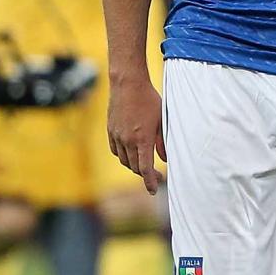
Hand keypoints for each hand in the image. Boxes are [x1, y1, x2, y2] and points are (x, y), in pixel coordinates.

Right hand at [106, 73, 165, 192]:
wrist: (128, 84)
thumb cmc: (149, 100)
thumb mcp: (161, 120)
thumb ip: (162, 141)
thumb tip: (164, 159)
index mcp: (142, 139)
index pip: (145, 168)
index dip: (149, 181)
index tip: (154, 190)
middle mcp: (127, 140)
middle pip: (134, 167)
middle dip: (144, 175)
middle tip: (155, 176)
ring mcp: (117, 136)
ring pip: (124, 160)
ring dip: (134, 166)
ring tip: (144, 165)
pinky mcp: (110, 131)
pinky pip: (116, 151)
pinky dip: (123, 156)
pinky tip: (131, 154)